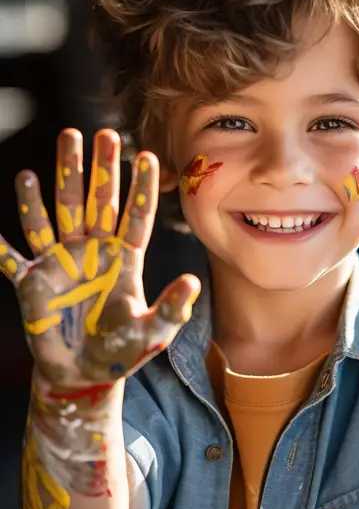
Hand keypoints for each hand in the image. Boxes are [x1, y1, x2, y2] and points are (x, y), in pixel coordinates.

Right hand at [0, 128, 199, 387]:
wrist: (83, 375)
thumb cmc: (121, 353)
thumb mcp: (152, 334)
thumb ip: (171, 309)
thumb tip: (192, 283)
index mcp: (123, 261)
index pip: (135, 217)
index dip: (140, 189)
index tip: (147, 156)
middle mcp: (91, 252)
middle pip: (94, 202)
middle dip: (97, 168)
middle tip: (100, 133)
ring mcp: (59, 263)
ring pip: (55, 214)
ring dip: (53, 183)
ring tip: (54, 150)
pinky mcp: (31, 282)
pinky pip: (11, 258)